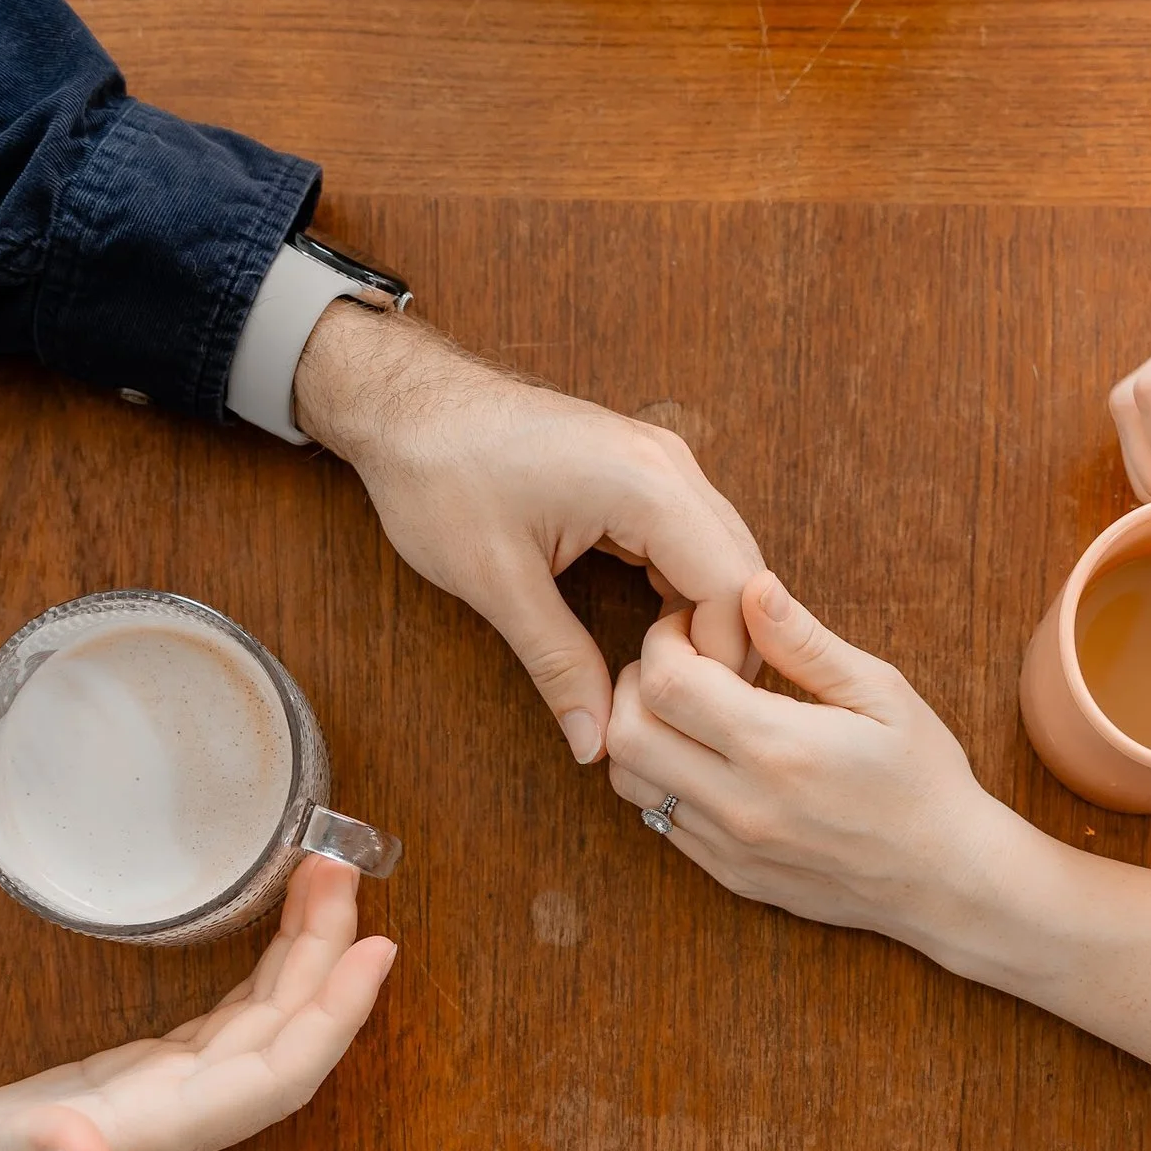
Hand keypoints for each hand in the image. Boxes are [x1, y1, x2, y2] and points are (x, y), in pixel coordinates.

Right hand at [0, 859, 393, 1150]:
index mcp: (147, 1137)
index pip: (274, 1077)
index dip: (333, 1017)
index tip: (376, 948)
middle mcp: (170, 1120)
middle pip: (282, 1039)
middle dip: (327, 959)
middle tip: (344, 869)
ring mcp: (154, 1101)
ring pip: (258, 1026)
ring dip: (301, 959)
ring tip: (323, 878)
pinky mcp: (128, 1083)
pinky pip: (221, 1025)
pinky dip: (258, 977)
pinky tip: (274, 935)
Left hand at [295, 302, 766, 764]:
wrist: (406, 407)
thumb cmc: (439, 476)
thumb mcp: (495, 582)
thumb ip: (556, 664)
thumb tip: (595, 743)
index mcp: (646, 484)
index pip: (734, 587)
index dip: (722, 660)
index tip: (684, 711)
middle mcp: (669, 464)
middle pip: (743, 570)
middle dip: (725, 644)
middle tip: (686, 708)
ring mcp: (659, 462)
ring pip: (724, 556)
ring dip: (708, 619)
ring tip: (670, 680)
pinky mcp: (641, 470)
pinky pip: (693, 539)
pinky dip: (687, 591)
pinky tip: (657, 635)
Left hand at [603, 573, 1024, 953]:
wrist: (948, 880)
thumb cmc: (924, 778)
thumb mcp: (882, 693)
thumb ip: (806, 643)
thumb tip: (753, 587)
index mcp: (777, 747)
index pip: (665, 683)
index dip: (664, 641)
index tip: (695, 628)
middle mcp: (740, 803)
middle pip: (626, 733)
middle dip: (635, 682)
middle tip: (681, 663)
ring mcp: (729, 847)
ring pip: (629, 781)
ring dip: (641, 733)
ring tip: (690, 711)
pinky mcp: (728, 874)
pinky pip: (658, 821)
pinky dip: (662, 778)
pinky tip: (708, 756)